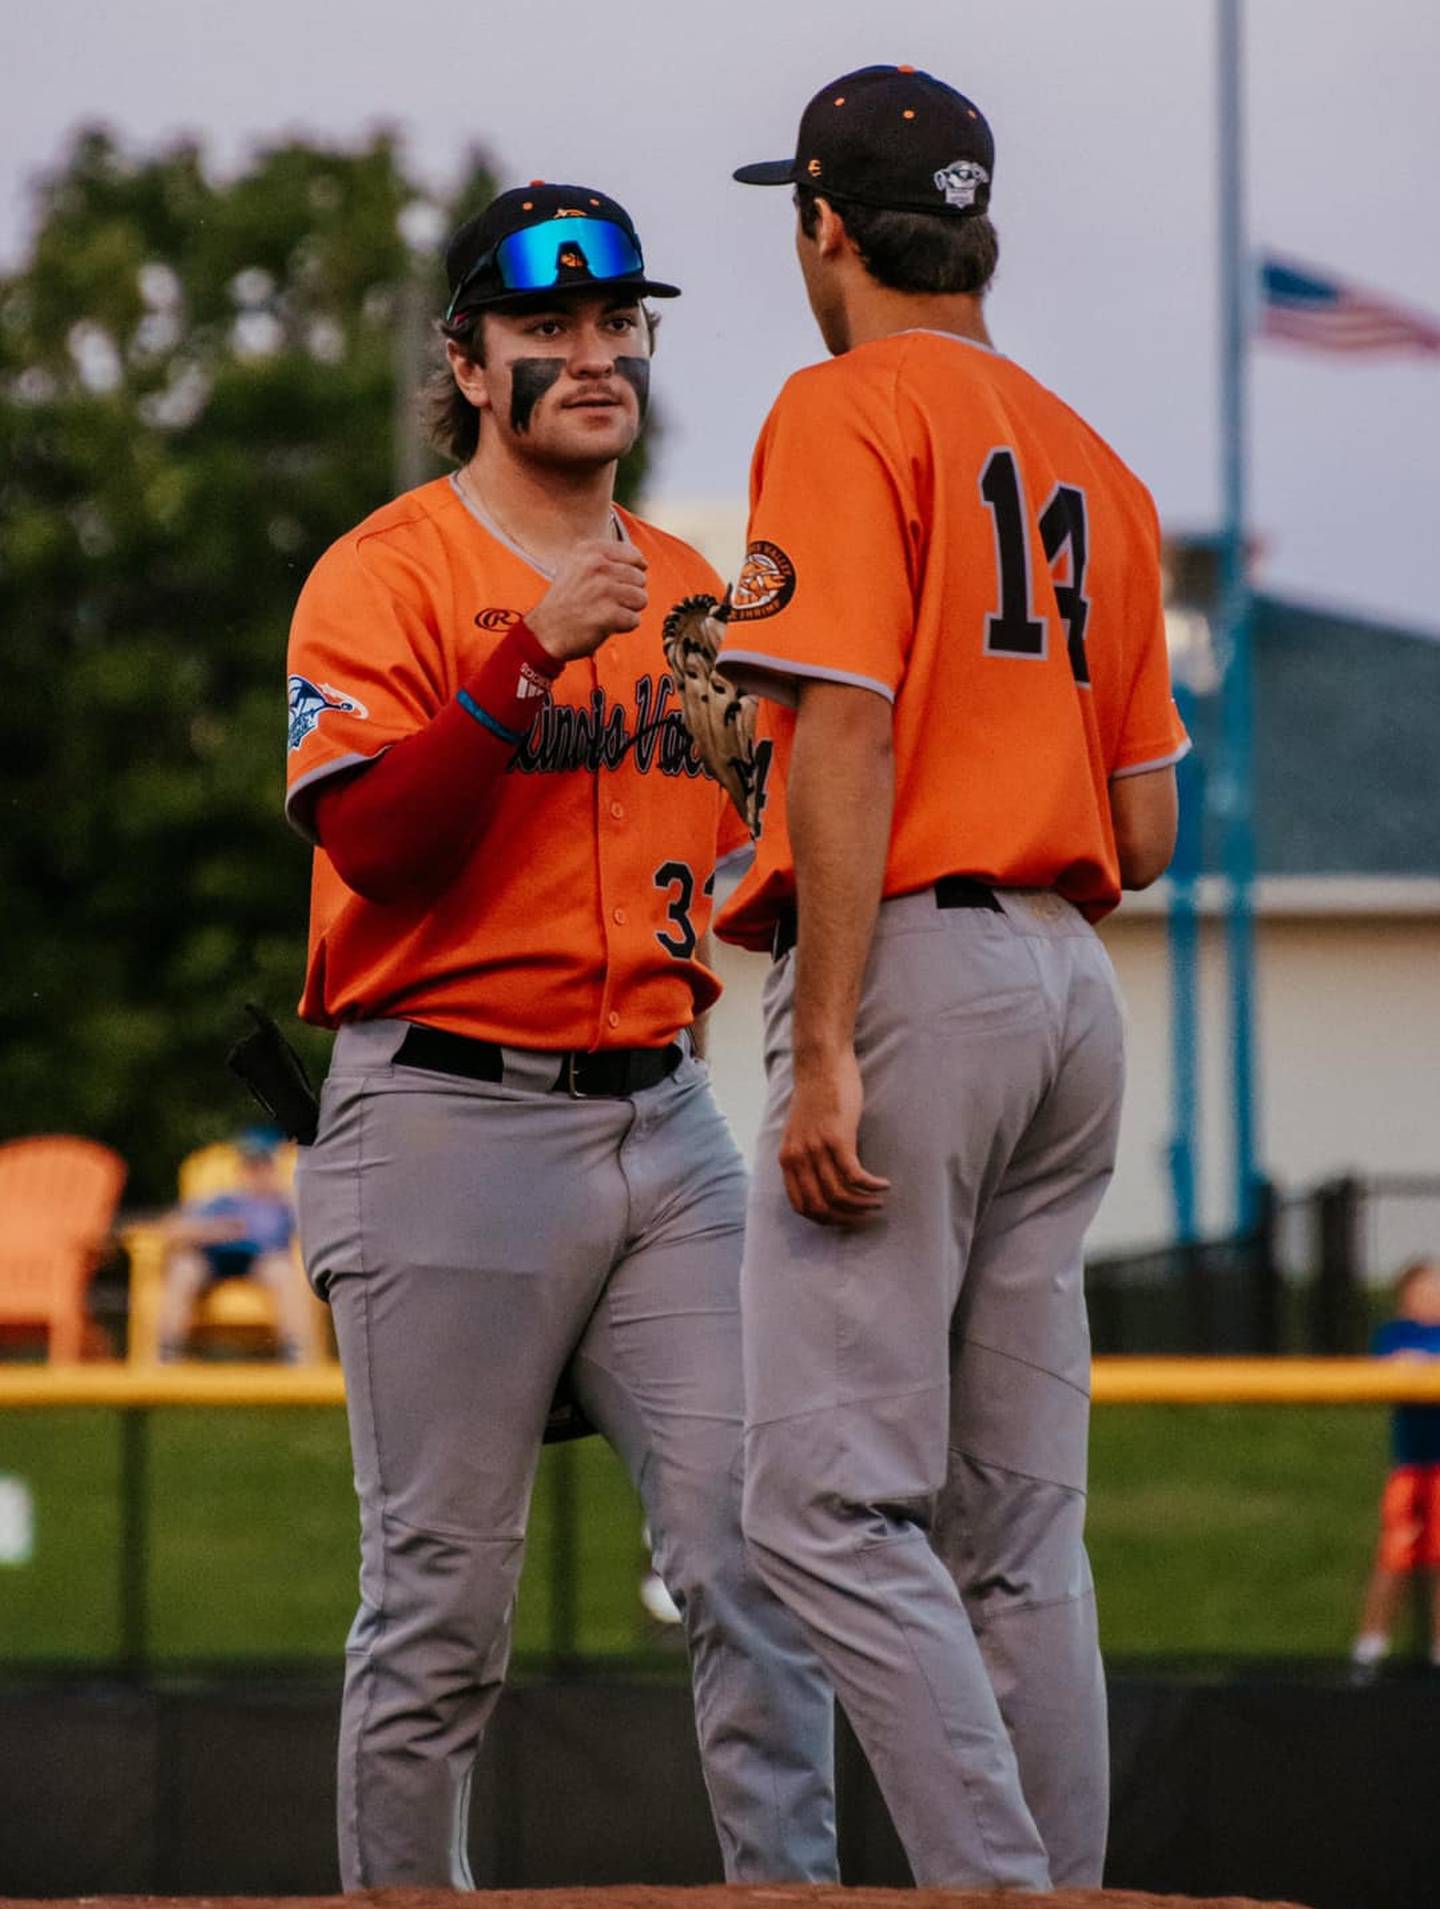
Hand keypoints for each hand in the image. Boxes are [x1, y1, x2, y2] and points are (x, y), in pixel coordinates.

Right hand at [527, 539, 647, 660]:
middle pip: (640, 579)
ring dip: (628, 610)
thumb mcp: (578, 566)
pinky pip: (634, 619)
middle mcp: (597, 565)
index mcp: (590, 550)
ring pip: (641, 599)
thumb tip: (643, 562)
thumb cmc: (566, 601)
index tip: (616, 584)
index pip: (634, 556)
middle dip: (629, 594)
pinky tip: (606, 624)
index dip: (632, 573)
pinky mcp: (608, 613)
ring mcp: (603, 589)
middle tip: (606, 602)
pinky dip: (624, 626)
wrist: (545, 631)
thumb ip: (608, 559)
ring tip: (607, 612)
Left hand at [778, 1047, 889, 1226]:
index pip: (801, 1206)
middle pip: (822, 1206)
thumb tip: (820, 1179)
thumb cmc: (815, 1094)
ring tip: (878, 1202)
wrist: (821, 1064)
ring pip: (840, 1194)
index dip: (824, 1219)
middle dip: (846, 1218)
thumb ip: (805, 1155)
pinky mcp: (838, 1138)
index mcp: (787, 1158)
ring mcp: (817, 1149)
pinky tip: (883, 1185)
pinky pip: (855, 1175)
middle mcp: (799, 1157)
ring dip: (863, 1204)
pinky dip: (871, 1186)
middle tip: (865, 1216)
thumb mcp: (800, 1131)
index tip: (843, 1218)